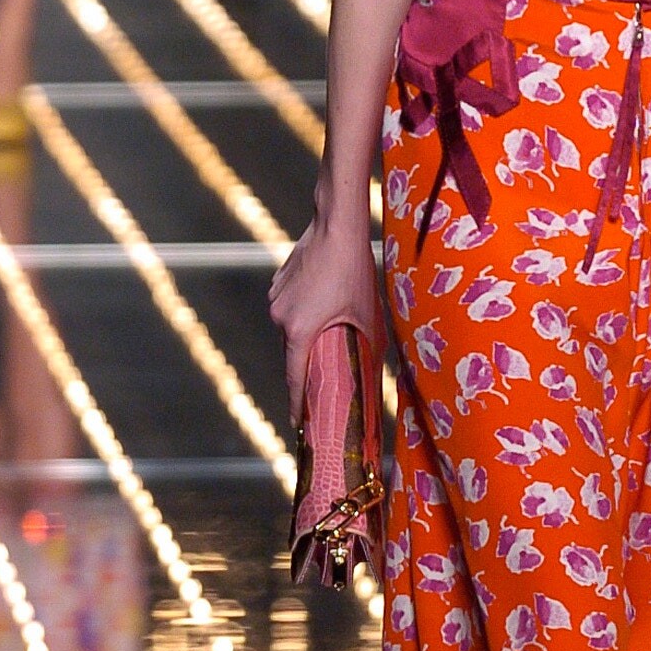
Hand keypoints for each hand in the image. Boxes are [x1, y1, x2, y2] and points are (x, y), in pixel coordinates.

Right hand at [269, 210, 382, 424]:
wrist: (336, 226)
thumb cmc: (355, 271)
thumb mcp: (366, 315)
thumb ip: (366, 347)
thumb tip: (373, 376)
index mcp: (300, 331)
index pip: (295, 378)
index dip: (298, 404)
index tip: (299, 424)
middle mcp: (281, 318)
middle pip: (293, 355)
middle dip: (307, 369)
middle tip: (322, 385)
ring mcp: (276, 300)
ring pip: (291, 331)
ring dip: (308, 338)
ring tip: (331, 333)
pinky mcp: (277, 285)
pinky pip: (290, 311)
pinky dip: (304, 316)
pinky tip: (324, 304)